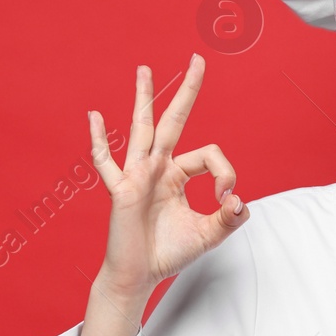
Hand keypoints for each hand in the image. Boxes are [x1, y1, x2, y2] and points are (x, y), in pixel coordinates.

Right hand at [87, 54, 248, 296]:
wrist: (138, 276)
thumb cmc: (169, 252)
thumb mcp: (209, 236)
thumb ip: (229, 219)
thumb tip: (240, 201)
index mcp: (177, 174)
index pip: (209, 155)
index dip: (225, 173)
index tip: (225, 200)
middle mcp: (157, 167)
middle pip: (173, 121)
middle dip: (187, 91)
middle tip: (198, 59)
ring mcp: (136, 176)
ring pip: (141, 129)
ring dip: (144, 98)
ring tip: (145, 69)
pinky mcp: (119, 191)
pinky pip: (106, 162)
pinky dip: (99, 140)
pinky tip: (95, 116)